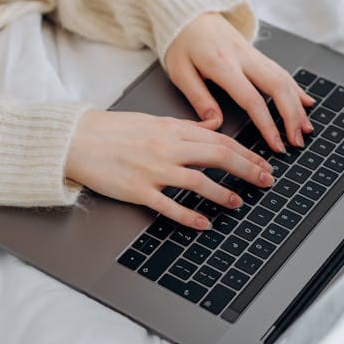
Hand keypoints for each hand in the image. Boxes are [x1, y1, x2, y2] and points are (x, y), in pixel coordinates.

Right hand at [65, 109, 274, 228]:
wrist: (78, 139)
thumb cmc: (112, 130)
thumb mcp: (151, 121)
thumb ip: (182, 128)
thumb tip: (211, 128)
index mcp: (170, 128)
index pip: (218, 139)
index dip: (245, 152)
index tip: (262, 162)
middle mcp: (165, 147)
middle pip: (216, 156)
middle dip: (246, 169)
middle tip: (266, 180)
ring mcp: (152, 169)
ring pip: (198, 181)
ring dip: (223, 193)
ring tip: (239, 202)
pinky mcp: (138, 190)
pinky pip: (169, 206)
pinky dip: (190, 215)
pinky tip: (204, 223)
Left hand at [164, 12, 315, 153]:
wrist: (188, 13)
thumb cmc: (181, 42)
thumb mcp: (180, 72)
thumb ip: (198, 98)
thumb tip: (216, 123)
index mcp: (222, 65)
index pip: (252, 99)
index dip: (267, 124)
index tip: (277, 145)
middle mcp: (243, 58)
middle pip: (277, 86)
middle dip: (292, 116)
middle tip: (297, 141)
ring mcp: (252, 54)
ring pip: (283, 78)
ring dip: (298, 104)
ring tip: (305, 128)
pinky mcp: (256, 53)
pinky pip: (280, 70)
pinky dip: (296, 87)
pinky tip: (306, 101)